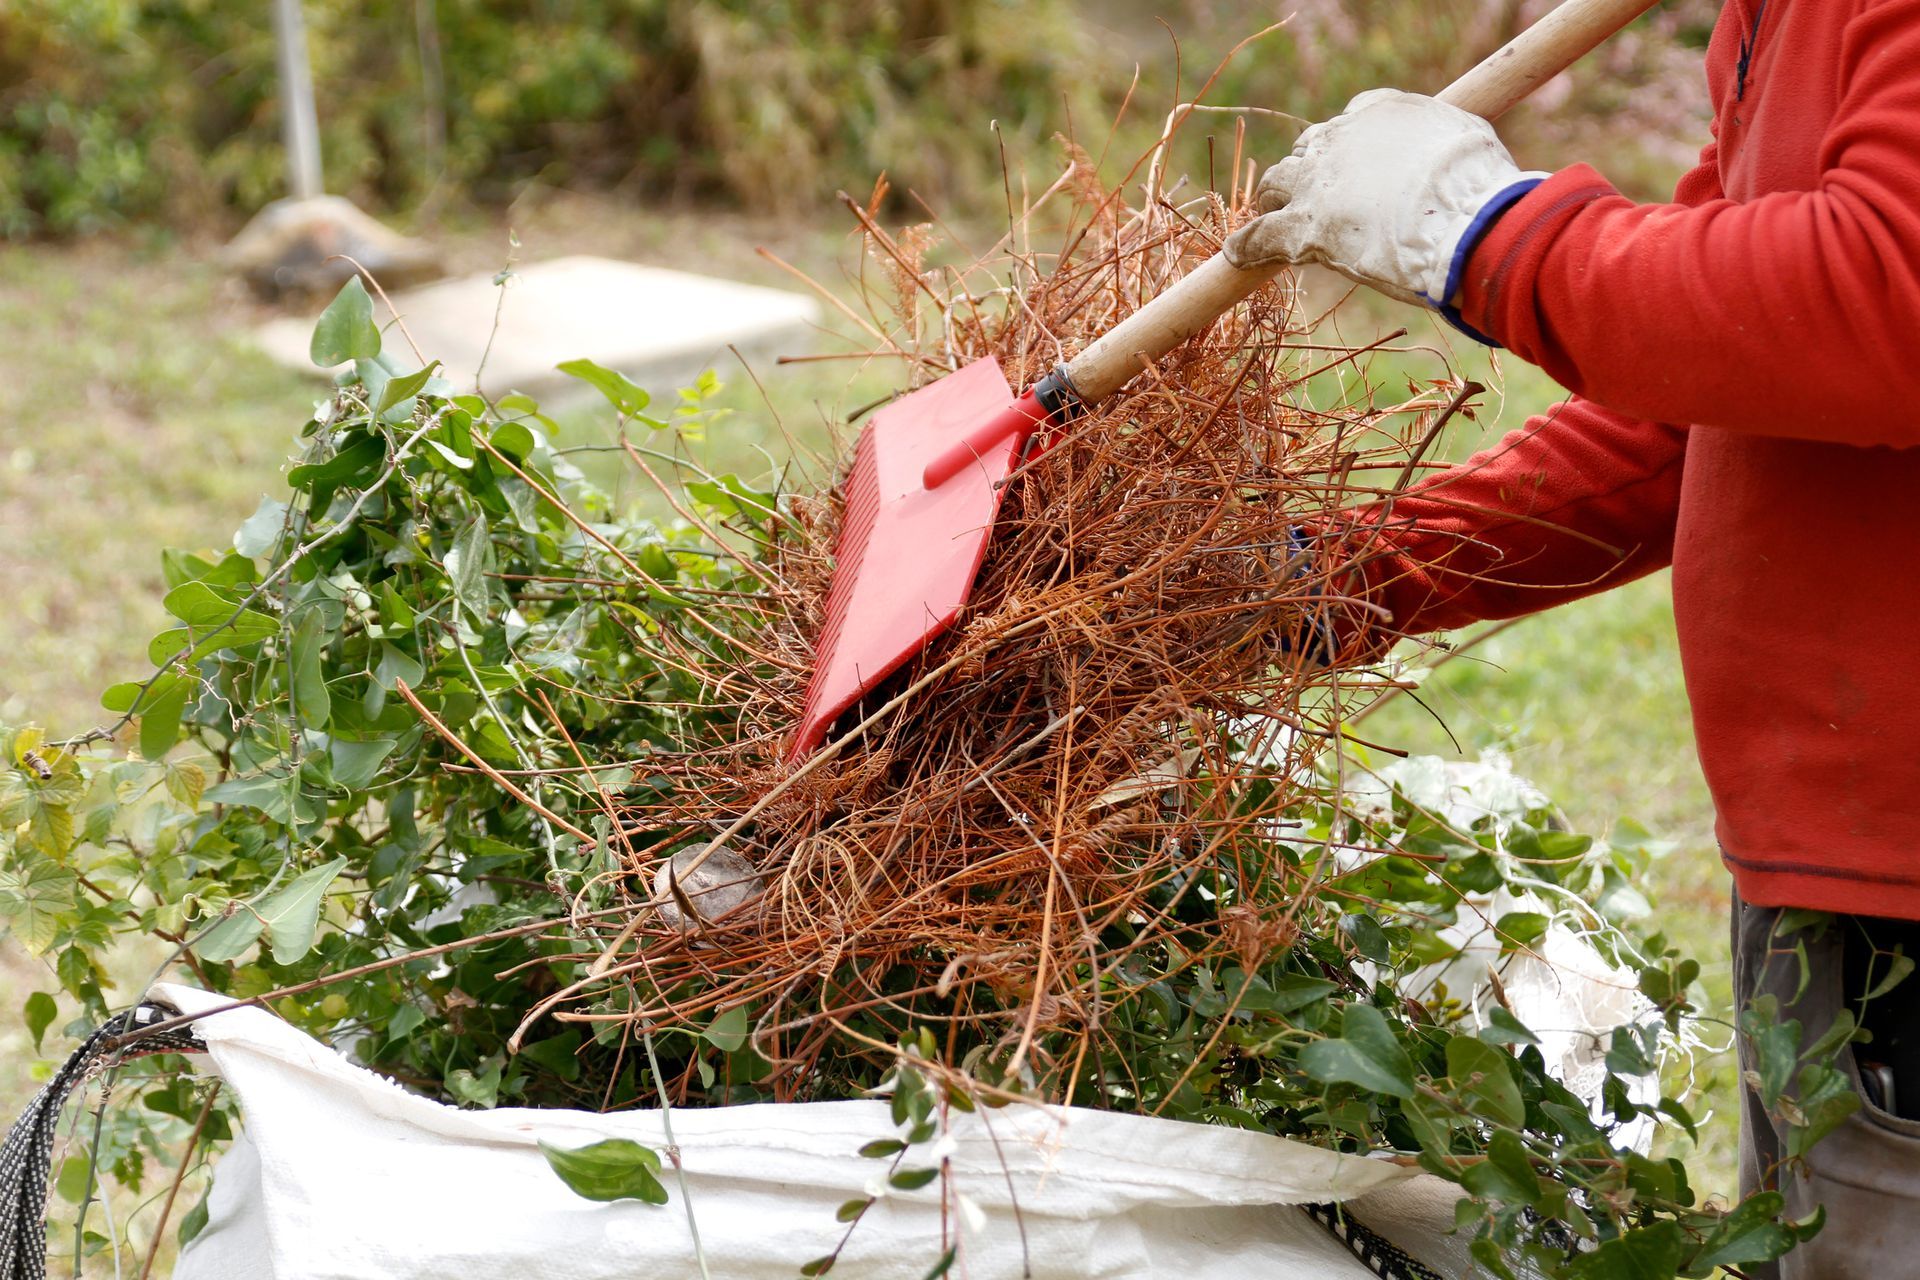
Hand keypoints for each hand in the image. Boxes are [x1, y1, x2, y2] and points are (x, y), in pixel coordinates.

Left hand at [1223, 89, 1546, 310]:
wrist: (1466, 220)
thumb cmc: (1481, 187)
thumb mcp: (1469, 144)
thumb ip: (1447, 150)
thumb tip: (1461, 168)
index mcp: (1383, 111)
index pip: (1353, 118)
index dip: (1351, 146)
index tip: (1358, 165)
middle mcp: (1343, 137)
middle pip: (1311, 146)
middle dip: (1312, 168)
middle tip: (1316, 194)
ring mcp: (1319, 182)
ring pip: (1280, 181)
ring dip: (1278, 197)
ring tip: (1278, 214)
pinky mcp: (1305, 227)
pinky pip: (1261, 233)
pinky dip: (1249, 243)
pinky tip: (1240, 253)